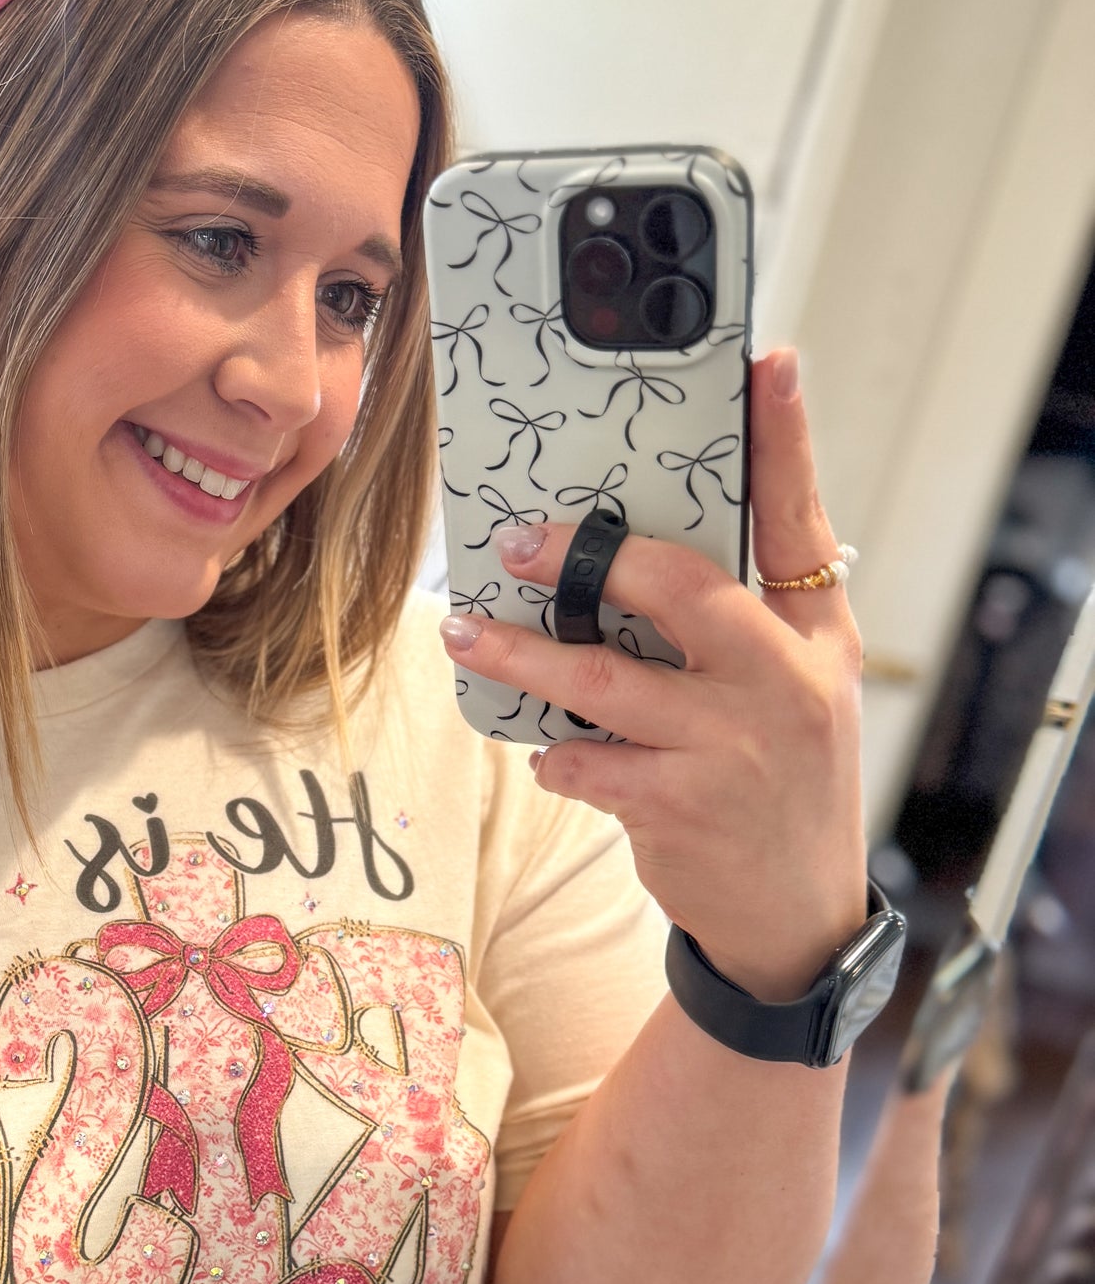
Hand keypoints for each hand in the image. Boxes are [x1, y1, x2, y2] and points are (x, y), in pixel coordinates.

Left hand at [440, 349, 867, 999]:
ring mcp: (731, 748)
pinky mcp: (678, 809)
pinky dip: (552, 752)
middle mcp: (783, 684)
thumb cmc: (781, 783)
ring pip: (601, 680)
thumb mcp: (800, 690)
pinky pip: (585, 760)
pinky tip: (543, 750)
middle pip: (678, 588)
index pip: (801, 521)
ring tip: (468, 632)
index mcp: (816, 638)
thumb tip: (646, 550)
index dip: (786, 440)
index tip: (768, 364)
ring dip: (522, 655)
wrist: (795, 919)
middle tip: (519, 543)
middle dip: (588, 557)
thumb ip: (749, 619)